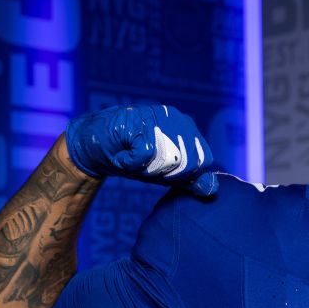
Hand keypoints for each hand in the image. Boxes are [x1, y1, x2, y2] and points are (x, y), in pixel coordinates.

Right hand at [65, 104, 217, 195]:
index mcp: (188, 128)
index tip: (161, 169)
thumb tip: (212, 190)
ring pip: (169, 160)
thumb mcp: (166, 172)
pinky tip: (122, 152)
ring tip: (134, 156)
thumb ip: (190, 178)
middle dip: (165, 173)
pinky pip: (145, 157)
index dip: (183, 175)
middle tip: (145, 163)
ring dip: (146, 168)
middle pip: (188, 164)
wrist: (96, 147)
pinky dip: (130, 163)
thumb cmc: (134, 158)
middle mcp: (177, 118)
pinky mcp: (139, 122)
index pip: (203, 161)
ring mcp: (158, 117)